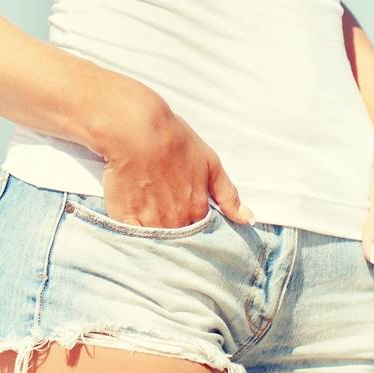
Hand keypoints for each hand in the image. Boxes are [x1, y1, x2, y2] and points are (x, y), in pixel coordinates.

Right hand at [100, 91, 254, 230]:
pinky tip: (135, 227)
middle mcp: (176, 220)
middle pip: (179, 239)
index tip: (190, 219)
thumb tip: (248, 219)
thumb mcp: (210, 163)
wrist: (137, 129)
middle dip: (177, 233)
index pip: (202, 234)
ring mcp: (150, 222)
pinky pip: (133, 240)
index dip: (197, 228)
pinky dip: (135, 238)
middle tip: (168, 215)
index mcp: (198, 209)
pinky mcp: (125, 219)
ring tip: (152, 220)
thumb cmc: (173, 140)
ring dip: (158, 238)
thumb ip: (229, 195)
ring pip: (158, 243)